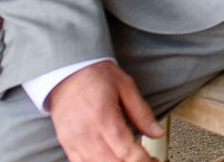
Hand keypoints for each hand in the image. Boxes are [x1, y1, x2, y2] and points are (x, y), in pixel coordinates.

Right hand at [46, 61, 163, 161]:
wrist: (67, 71)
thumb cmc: (96, 75)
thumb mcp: (126, 87)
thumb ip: (141, 113)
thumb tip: (157, 131)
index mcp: (103, 118)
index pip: (126, 150)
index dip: (143, 160)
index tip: (154, 160)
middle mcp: (86, 134)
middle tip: (148, 159)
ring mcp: (74, 141)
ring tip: (133, 160)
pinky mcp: (66, 144)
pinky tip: (112, 160)